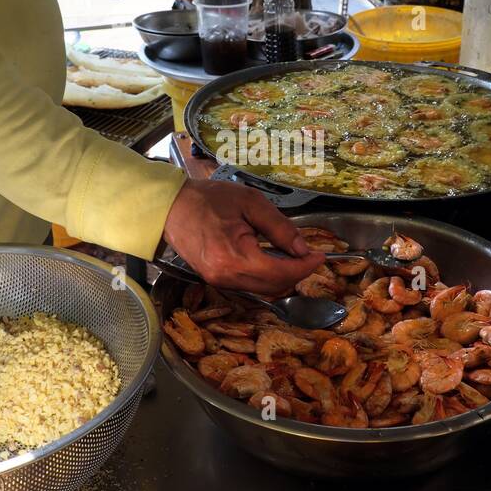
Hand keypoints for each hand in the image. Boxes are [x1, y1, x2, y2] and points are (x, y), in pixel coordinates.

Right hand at [162, 178, 324, 295]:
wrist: (170, 207)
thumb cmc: (208, 199)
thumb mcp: (250, 203)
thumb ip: (279, 228)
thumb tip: (302, 249)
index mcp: (235, 257)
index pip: (281, 273)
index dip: (305, 267)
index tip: (320, 256)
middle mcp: (226, 277)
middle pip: (274, 286)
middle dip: (297, 273)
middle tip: (308, 255)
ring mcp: (218, 282)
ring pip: (263, 290)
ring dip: (282, 277)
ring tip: (292, 257)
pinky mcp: (215, 280)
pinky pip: (249, 286)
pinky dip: (266, 277)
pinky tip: (271, 260)